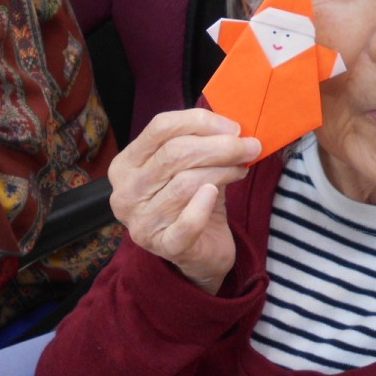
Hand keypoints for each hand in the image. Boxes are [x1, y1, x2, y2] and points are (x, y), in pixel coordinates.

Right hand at [107, 109, 260, 293]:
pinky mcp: (162, 246)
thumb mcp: (192, 167)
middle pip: (174, 154)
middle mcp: (126, 192)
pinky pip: (187, 222)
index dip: (201, 122)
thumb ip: (202, 143)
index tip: (234, 127)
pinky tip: (215, 195)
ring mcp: (141, 222)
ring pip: (185, 183)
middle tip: (249, 147)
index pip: (161, 128)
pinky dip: (204, 205)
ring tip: (241, 169)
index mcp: (127, 164)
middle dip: (220, 147)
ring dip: (222, 171)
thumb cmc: (194, 203)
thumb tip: (232, 126)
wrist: (199, 253)